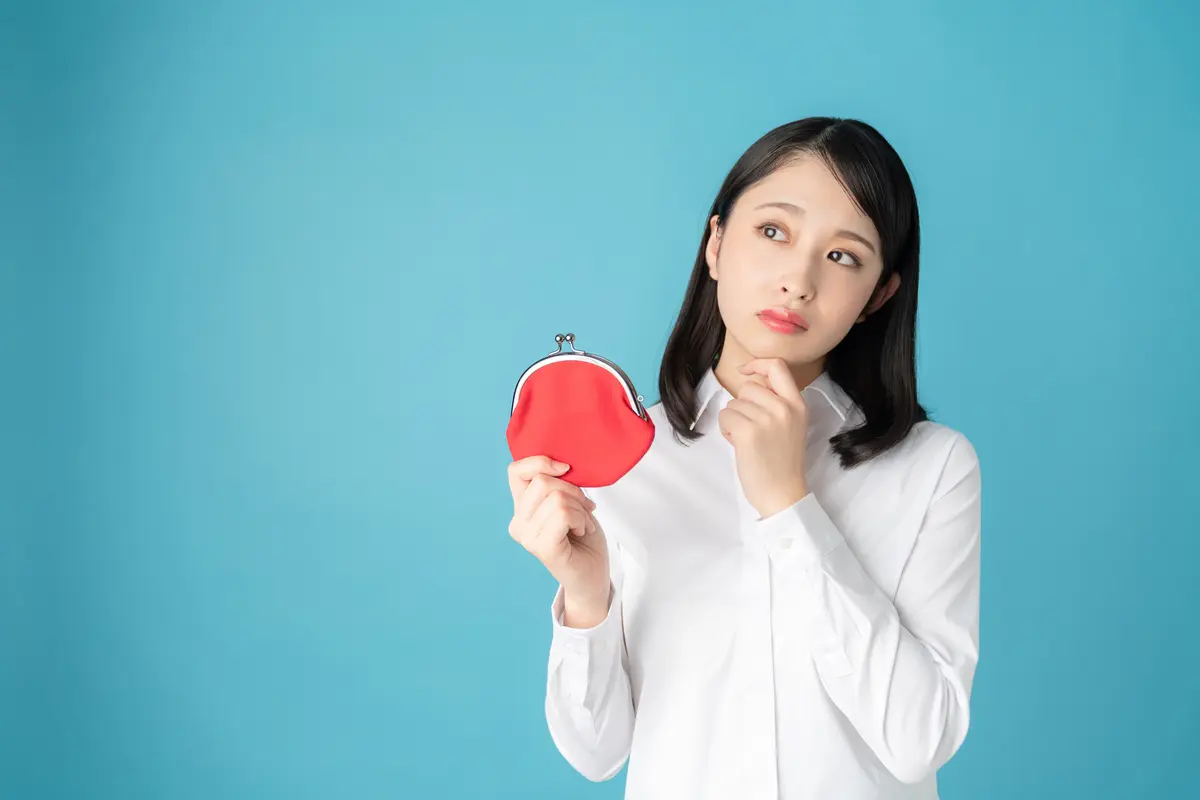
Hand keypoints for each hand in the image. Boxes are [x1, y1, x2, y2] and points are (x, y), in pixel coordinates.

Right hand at [507, 456, 611, 624]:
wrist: (593, 578)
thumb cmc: (583, 540)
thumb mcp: (570, 503)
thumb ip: (558, 485)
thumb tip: (561, 466)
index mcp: (521, 510)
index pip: (516, 471)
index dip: (541, 462)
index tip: (566, 469)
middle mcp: (518, 523)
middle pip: (542, 481)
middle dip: (573, 490)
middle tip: (585, 509)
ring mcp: (527, 537)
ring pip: (556, 497)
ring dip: (580, 508)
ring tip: (583, 524)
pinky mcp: (542, 548)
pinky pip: (563, 513)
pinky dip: (581, 518)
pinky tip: (582, 531)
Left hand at [717, 358, 810, 518]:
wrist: (782, 493)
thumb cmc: (781, 461)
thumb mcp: (789, 425)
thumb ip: (775, 402)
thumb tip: (750, 383)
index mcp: (797, 404)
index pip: (777, 367)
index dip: (757, 364)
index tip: (744, 371)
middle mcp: (784, 407)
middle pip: (747, 388)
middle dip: (742, 406)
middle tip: (752, 430)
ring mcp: (767, 419)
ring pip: (732, 404)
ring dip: (733, 421)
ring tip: (748, 441)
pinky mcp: (748, 432)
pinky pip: (725, 417)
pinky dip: (726, 431)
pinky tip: (739, 446)